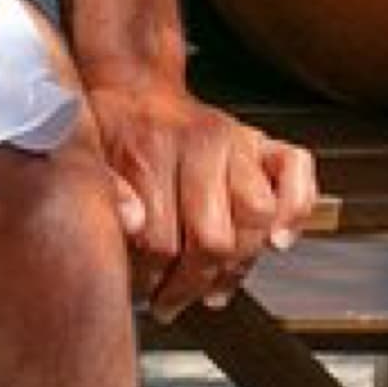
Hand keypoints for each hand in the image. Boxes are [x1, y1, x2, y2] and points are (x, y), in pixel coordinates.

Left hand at [83, 66, 317, 321]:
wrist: (133, 84)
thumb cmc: (113, 129)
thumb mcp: (90, 154)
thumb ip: (105, 190)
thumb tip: (131, 222)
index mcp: (151, 146)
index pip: (159, 238)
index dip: (150, 277)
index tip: (141, 293)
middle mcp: (200, 141)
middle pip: (212, 238)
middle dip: (190, 284)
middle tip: (170, 302)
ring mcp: (237, 140)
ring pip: (256, 215)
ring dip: (237, 265)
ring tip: (211, 289)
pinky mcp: (265, 142)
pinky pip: (297, 172)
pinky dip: (297, 209)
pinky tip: (278, 242)